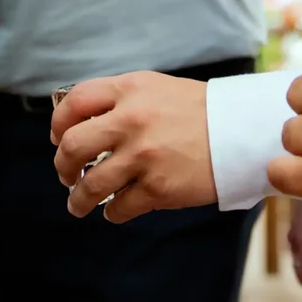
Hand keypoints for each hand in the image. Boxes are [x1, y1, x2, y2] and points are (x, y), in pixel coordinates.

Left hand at [49, 72, 214, 221]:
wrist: (242, 132)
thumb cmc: (198, 111)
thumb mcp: (156, 89)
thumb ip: (120, 100)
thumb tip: (79, 122)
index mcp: (130, 90)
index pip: (74, 103)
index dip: (58, 124)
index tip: (59, 138)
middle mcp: (132, 120)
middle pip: (72, 146)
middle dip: (62, 166)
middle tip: (67, 175)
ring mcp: (144, 156)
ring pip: (91, 185)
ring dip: (79, 199)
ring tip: (78, 205)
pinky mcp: (159, 188)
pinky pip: (119, 207)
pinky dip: (112, 212)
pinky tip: (114, 210)